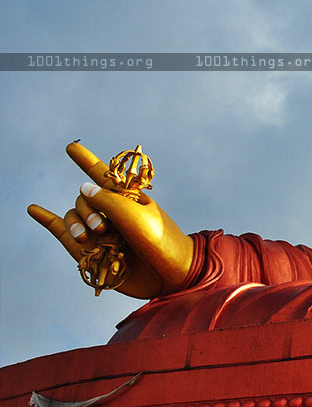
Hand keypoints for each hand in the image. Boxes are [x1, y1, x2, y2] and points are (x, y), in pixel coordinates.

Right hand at [27, 142, 193, 298]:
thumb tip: (83, 188)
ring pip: (72, 217)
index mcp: (126, 198)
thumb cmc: (159, 240)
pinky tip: (33, 208)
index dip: (86, 160)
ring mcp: (100, 231)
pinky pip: (63, 232)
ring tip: (88, 238)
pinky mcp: (90, 251)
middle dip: (87, 210)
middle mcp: (111, 212)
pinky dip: (47, 220)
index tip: (70, 147)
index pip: (102, 175)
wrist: (168, 275)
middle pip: (83, 199)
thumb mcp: (135, 215)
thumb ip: (107, 200)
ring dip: (75, 224)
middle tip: (102, 227)